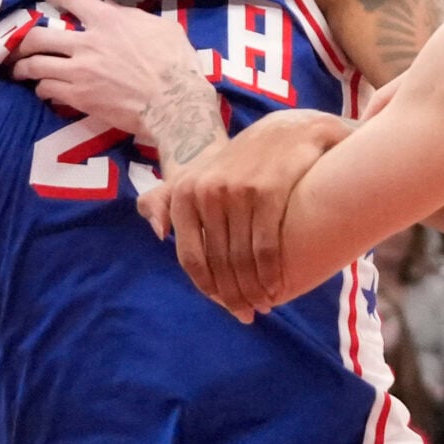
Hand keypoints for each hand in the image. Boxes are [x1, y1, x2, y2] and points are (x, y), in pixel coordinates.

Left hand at [8, 0, 201, 143]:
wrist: (174, 105)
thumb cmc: (175, 63)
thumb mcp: (160, 27)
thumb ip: (132, 15)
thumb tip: (110, 8)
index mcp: (108, 20)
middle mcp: (87, 43)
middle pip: (38, 36)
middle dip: (23, 39)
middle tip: (20, 43)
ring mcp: (79, 72)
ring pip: (35, 65)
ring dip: (24, 66)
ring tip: (19, 69)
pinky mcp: (79, 98)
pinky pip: (47, 90)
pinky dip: (42, 88)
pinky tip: (44, 89)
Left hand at [136, 108, 351, 319]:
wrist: (285, 130)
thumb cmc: (238, 162)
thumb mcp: (197, 175)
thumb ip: (167, 201)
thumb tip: (159, 234)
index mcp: (184, 194)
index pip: (192, 257)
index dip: (209, 289)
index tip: (226, 306)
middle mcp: (206, 192)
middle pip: (217, 262)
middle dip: (233, 296)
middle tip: (247, 314)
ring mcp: (236, 191)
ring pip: (241, 259)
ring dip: (252, 290)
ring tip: (263, 304)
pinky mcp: (267, 192)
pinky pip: (265, 247)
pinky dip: (270, 274)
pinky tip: (276, 287)